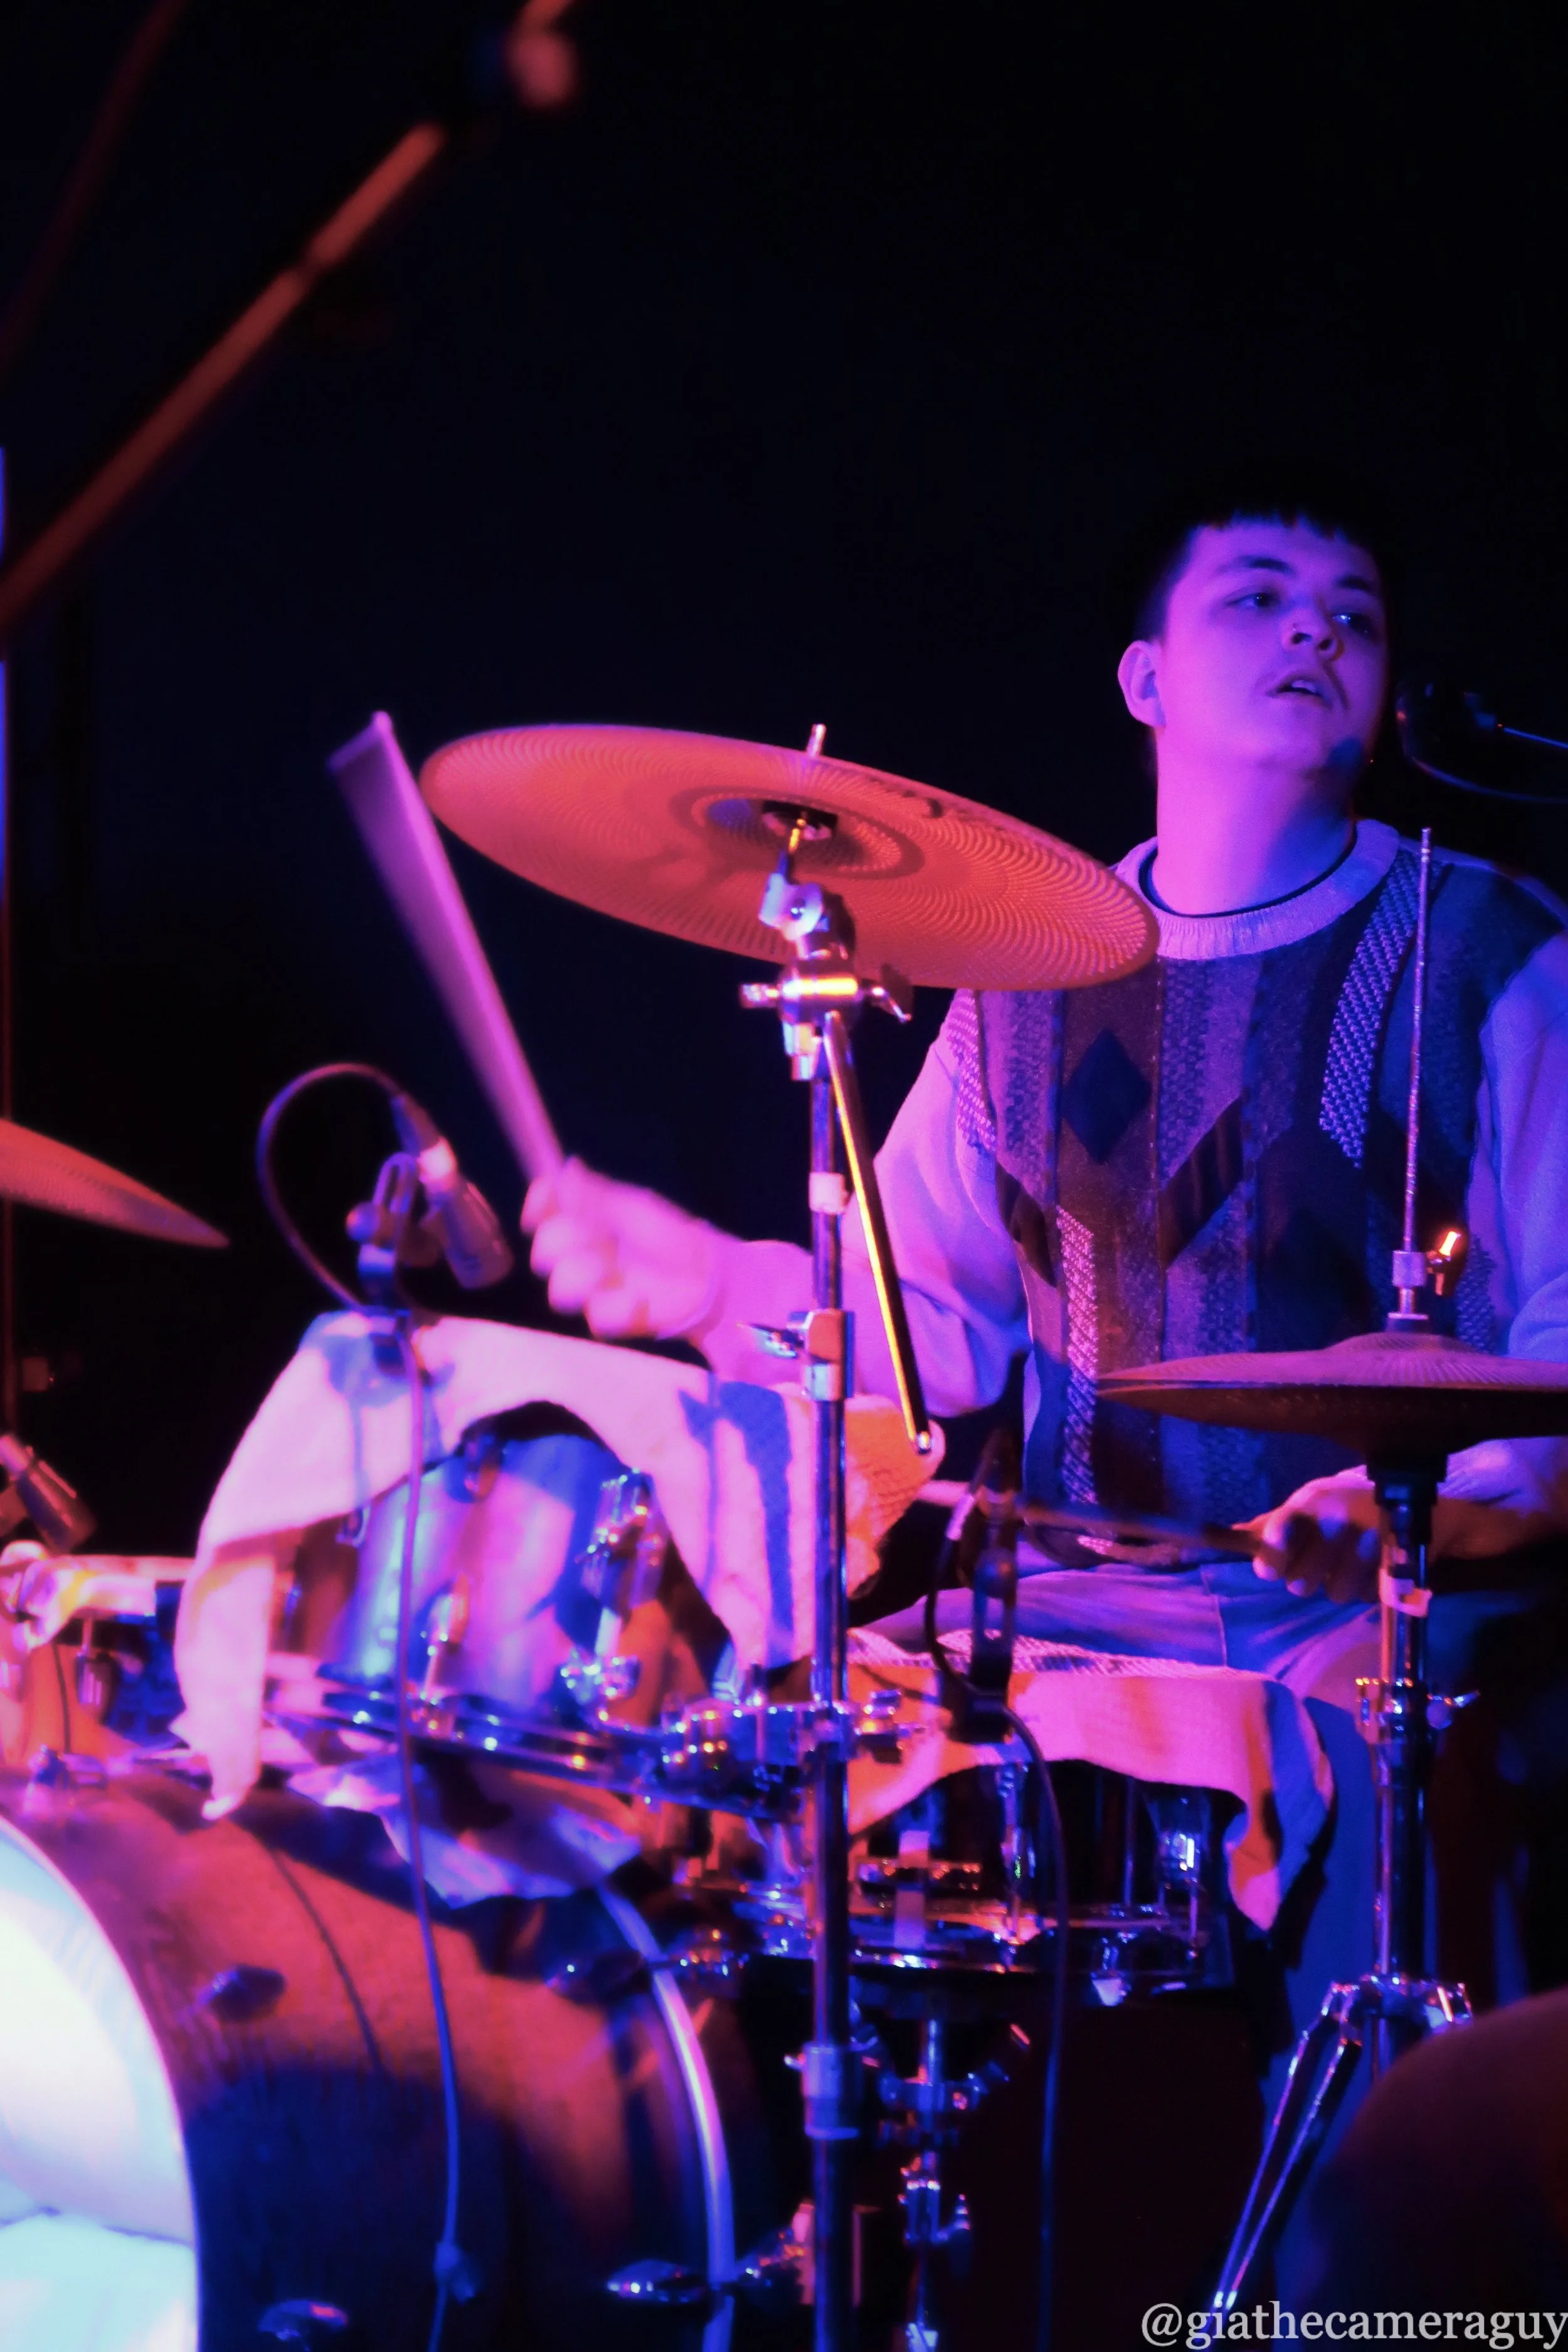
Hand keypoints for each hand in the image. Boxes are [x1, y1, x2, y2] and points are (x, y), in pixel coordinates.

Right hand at [521, 1158, 722, 1340]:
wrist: (701, 1271)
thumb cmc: (665, 1232)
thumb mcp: (634, 1206)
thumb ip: (597, 1193)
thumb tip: (568, 1166)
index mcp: (580, 1225)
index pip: (543, 1214)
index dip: (539, 1206)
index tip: (548, 1197)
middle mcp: (577, 1257)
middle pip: (542, 1254)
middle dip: (564, 1242)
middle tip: (597, 1236)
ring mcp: (590, 1291)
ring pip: (560, 1291)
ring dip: (586, 1276)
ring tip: (614, 1269)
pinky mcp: (608, 1319)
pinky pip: (597, 1317)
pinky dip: (620, 1307)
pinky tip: (641, 1299)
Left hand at [1240, 1473, 1383, 1603]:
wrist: (1396, 1495)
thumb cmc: (1335, 1506)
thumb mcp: (1302, 1508)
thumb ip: (1266, 1527)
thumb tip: (1218, 1534)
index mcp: (1308, 1505)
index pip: (1279, 1534)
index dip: (1271, 1557)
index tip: (1269, 1570)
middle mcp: (1337, 1521)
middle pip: (1301, 1582)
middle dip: (1305, 1577)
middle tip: (1316, 1562)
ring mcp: (1368, 1541)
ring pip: (1335, 1594)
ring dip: (1338, 1585)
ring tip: (1347, 1563)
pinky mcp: (1395, 1561)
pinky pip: (1366, 1596)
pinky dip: (1365, 1587)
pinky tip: (1369, 1567)